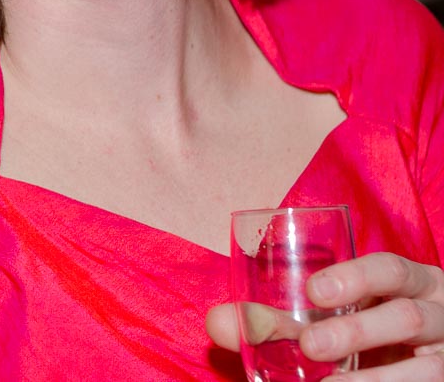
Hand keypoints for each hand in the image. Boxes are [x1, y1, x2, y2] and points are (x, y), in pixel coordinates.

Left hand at [207, 252, 443, 376]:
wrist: (407, 369)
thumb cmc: (360, 335)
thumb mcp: (323, 321)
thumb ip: (272, 321)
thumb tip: (217, 323)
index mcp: (411, 283)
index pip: (392, 269)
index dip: (357, 277)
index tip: (314, 291)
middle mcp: (439, 314)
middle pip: (408, 316)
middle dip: (357, 332)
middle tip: (310, 346)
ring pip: (428, 367)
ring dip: (374, 379)